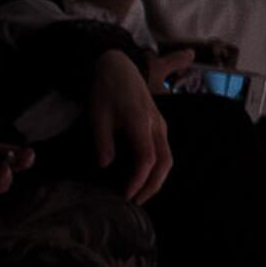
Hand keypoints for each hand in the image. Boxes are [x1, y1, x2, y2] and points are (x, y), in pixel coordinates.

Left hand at [85, 51, 173, 202]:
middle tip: (136, 201)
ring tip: (140, 193)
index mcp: (141, 121)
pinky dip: (157, 167)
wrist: (118, 65)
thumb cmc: (106, 87)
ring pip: (168, 157)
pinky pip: (163, 150)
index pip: (147, 158)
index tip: (126, 194)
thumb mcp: (97, 114)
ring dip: (157, 178)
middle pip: (165, 161)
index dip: (139, 179)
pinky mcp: (158, 124)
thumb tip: (106, 165)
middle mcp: (157, 124)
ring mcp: (160, 124)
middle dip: (153, 185)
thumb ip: (103, 141)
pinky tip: (143, 175)